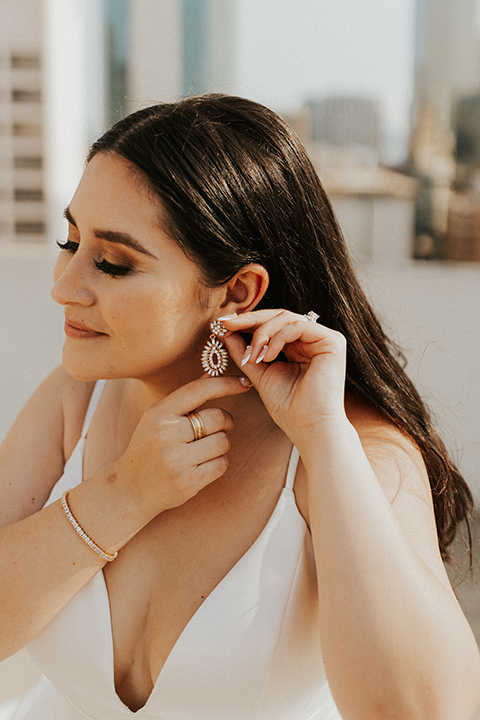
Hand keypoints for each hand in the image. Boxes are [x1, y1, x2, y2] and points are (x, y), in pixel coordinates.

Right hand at [113, 375, 251, 520]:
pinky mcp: (188, 481)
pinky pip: (222, 464)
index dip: (226, 384)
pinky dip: (218, 463)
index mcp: (158, 414)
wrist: (131, 489)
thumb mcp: (157, 419)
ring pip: (223, 442)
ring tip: (204, 449)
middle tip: (218, 428)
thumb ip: (184, 398)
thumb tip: (211, 373)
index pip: (199, 390)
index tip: (244, 383)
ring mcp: (176, 460)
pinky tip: (202, 466)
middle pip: (218, 418)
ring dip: (220, 444)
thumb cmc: (149, 448)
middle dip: (225, 422)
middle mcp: (165, 435)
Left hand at [222, 310, 347, 446]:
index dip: (247, 322)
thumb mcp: (259, 372)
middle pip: (278, 315)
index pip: (272, 324)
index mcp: (299, 347)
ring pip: (286, 318)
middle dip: (250, 319)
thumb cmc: (289, 408)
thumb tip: (224, 330)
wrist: (309, 428)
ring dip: (262, 333)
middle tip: (226, 324)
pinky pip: (298, 326)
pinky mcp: (332, 341)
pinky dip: (278, 338)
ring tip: (252, 356)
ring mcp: (324, 339)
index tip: (222, 323)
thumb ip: (244, 351)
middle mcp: (313, 339)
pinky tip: (268, 356)